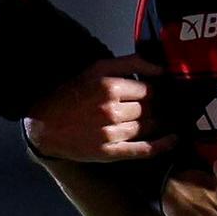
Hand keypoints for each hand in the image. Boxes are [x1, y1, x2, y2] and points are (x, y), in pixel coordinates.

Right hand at [23, 54, 174, 162]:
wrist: (44, 125)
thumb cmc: (70, 94)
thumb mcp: (96, 69)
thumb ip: (129, 63)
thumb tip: (161, 67)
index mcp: (109, 87)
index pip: (149, 89)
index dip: (155, 90)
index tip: (157, 92)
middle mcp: (111, 110)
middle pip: (150, 108)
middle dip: (156, 106)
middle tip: (159, 105)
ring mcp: (110, 133)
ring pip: (148, 126)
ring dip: (157, 122)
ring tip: (162, 118)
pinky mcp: (108, 152)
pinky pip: (143, 149)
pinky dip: (161, 145)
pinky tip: (172, 140)